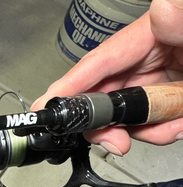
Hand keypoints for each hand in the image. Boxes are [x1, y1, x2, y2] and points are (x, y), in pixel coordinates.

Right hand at [31, 0, 182, 155]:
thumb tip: (162, 9)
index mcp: (155, 35)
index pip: (101, 61)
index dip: (71, 85)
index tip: (48, 107)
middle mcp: (154, 55)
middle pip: (107, 92)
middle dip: (109, 122)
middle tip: (117, 142)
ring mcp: (163, 78)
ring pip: (130, 113)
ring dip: (147, 129)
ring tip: (176, 125)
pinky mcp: (173, 98)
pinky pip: (155, 121)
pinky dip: (163, 130)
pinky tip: (180, 124)